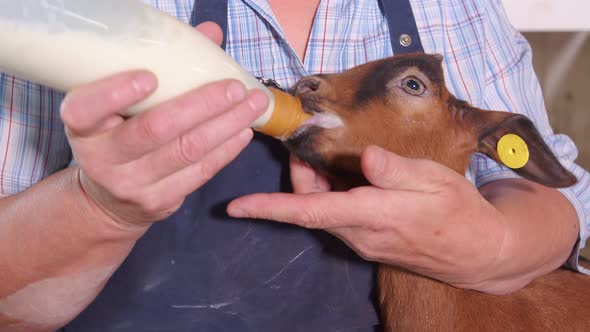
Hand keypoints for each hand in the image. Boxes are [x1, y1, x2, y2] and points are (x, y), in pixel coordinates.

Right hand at [61, 22, 268, 226]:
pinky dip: (226, 150)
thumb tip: (209, 35)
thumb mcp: (118, 108)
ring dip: (226, 125)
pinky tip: (244, 131)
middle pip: (155, 130)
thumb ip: (158, 68)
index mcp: (83, 129)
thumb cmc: (117, 137)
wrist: (109, 201)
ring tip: (252, 104)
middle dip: (201, 105)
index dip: (115, 93)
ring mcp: (132, 184)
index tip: (150, 76)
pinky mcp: (160, 201)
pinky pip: (200, 173)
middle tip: (234, 87)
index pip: (85, 111)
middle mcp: (103, 159)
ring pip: (186, 151)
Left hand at [227, 145, 509, 289]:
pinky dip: (328, 195)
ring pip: (321, 211)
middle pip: (309, 206)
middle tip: (305, 143)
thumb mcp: (434, 180)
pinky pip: (335, 217)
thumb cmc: (458, 212)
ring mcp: (362, 242)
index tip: (236, 207)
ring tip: (324, 154)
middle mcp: (359, 234)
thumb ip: (395, 169)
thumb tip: (363, 156)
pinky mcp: (368, 242)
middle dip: (297, 177)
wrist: (478, 252)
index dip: (270, 208)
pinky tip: (344, 175)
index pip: (310, 211)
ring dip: (313, 185)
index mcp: (372, 216)